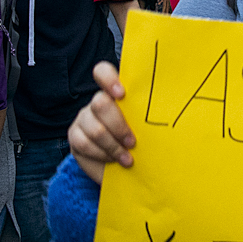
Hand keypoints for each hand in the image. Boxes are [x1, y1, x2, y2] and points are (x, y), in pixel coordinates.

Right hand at [68, 62, 136, 182]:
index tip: (122, 94)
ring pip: (94, 128)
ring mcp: (84, 118)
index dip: (109, 79)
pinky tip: (112, 160)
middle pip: (100, 103)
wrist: (124, 169)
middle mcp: (98, 102)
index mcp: (116, 94)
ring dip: (113, 146)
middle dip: (118, 125)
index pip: (103, 72)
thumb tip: (167, 112)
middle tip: (132, 142)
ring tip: (127, 158)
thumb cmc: (141, 144)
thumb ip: (148, 116)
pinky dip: (102, 155)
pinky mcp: (75, 136)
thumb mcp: (147, 127)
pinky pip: (85, 143)